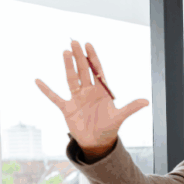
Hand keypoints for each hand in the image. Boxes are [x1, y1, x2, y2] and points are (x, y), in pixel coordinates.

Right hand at [35, 40, 148, 155]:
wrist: (97, 143)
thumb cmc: (109, 128)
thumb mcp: (120, 117)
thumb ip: (131, 108)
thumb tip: (146, 101)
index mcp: (101, 92)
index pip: (97, 71)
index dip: (93, 58)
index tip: (89, 44)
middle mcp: (88, 92)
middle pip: (83, 71)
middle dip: (79, 57)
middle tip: (74, 41)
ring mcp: (77, 99)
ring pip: (71, 79)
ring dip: (68, 66)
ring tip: (65, 52)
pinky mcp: (67, 108)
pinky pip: (54, 97)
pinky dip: (46, 90)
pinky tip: (38, 81)